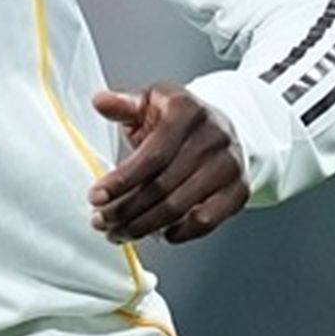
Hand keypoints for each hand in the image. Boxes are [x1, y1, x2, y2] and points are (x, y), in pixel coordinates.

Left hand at [88, 83, 249, 243]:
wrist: (221, 127)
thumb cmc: (178, 118)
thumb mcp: (150, 101)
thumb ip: (124, 104)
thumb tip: (100, 102)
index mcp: (186, 110)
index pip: (151, 155)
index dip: (121, 180)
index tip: (95, 197)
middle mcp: (212, 137)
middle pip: (162, 186)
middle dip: (125, 209)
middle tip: (100, 220)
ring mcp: (228, 165)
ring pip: (179, 207)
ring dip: (143, 226)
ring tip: (118, 231)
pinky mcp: (238, 190)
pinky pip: (206, 221)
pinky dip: (178, 233)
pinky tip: (157, 234)